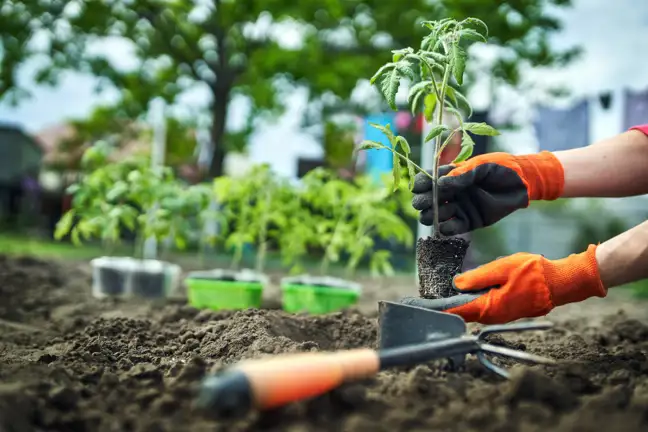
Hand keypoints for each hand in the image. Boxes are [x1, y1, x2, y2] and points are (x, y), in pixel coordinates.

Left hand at [401, 245, 606, 323]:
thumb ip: (478, 277)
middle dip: (445, 308)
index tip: (419, 310)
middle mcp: (492, 315)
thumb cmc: (534, 272)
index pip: (456, 312)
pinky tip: (466, 293)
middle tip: (423, 302)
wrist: (561, 282)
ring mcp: (501, 315)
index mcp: (489, 306)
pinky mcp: (507, 311)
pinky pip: (484, 308)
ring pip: (474, 311)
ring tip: (439, 298)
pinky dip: (473, 303)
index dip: (438, 310)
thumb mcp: (502, 268)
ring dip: (458, 305)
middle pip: (463, 313)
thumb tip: (456, 284)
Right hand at [411, 151, 563, 234]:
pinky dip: (446, 229)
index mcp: (450, 176)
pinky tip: (446, 227)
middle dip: (423, 202)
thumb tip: (439, 185)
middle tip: (425, 203)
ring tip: (435, 216)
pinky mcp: (469, 221)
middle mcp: (451, 192)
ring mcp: (459, 207)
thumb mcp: (481, 167)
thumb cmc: (502, 168)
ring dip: (431, 216)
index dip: (420, 185)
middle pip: (427, 200)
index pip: (427, 180)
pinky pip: (452, 228)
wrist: (524, 183)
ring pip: (436, 215)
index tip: (420, 187)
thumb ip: (462, 176)